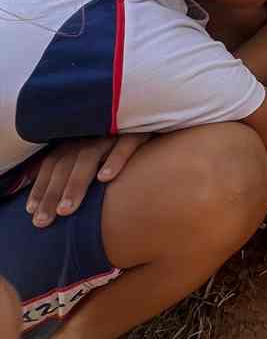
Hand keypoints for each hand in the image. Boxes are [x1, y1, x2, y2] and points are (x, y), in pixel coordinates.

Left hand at [25, 133, 149, 227]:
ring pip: (88, 157)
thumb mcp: (100, 153)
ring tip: (67, 210)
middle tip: (44, 221)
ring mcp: (114, 131)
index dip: (41, 187)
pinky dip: (114, 160)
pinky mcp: (139, 130)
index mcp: (79, 138)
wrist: (162, 117)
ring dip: (75, 184)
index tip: (31, 212)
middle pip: (65, 164)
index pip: (53, 163)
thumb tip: (56, 195)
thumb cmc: (129, 144)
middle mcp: (92, 134)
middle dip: (52, 193)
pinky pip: (125, 144)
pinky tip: (106, 178)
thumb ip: (80, 169)